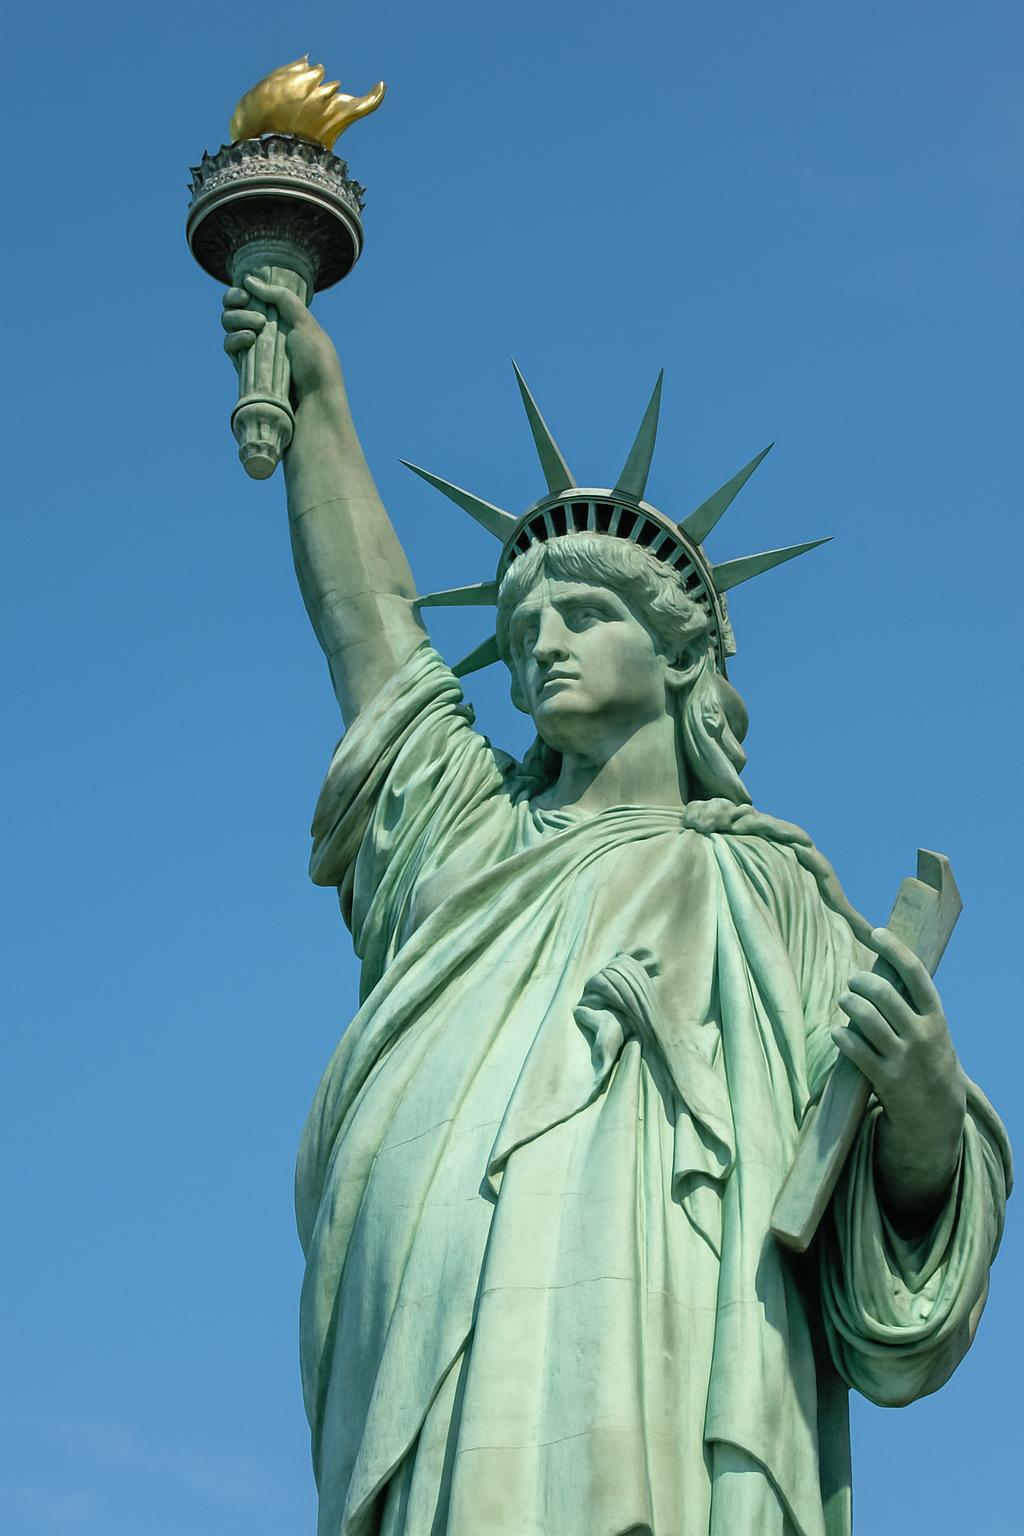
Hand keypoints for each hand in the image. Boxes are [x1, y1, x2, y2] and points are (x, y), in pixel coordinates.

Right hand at [220, 274, 342, 402]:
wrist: (313, 405)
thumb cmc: (316, 365)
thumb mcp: (306, 324)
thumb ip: (281, 298)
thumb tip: (250, 280)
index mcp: (283, 319)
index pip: (253, 296)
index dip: (243, 290)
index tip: (247, 289)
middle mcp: (267, 333)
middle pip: (235, 307)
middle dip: (235, 300)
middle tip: (250, 306)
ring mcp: (255, 351)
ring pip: (229, 324)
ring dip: (236, 318)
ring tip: (256, 328)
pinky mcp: (245, 370)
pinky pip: (229, 346)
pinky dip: (234, 338)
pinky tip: (248, 340)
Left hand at [834, 927, 965, 1225]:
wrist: (937, 1113)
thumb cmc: (928, 1058)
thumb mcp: (932, 1029)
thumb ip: (912, 1003)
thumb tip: (884, 961)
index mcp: (936, 1017)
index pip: (915, 974)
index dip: (895, 949)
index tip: (876, 932)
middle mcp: (922, 1035)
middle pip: (883, 993)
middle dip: (861, 981)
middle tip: (853, 981)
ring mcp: (904, 1058)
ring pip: (865, 1017)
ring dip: (848, 1003)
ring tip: (845, 1000)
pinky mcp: (885, 1079)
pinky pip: (854, 1048)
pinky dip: (841, 1035)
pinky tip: (838, 1032)